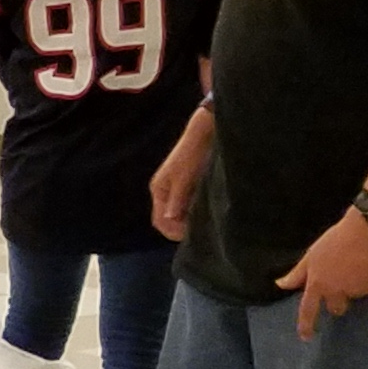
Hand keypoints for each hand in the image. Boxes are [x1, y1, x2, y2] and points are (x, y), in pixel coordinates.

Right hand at [149, 111, 213, 241]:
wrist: (206, 132)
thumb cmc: (193, 153)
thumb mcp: (184, 178)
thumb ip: (177, 200)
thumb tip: (169, 220)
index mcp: (158, 190)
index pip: (160, 221)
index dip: (173, 232)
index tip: (191, 236)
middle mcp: (165, 192)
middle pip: (169, 220)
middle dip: (182, 228)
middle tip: (202, 231)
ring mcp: (177, 189)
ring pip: (180, 214)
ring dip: (190, 221)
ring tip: (206, 222)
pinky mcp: (189, 186)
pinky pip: (189, 206)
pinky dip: (196, 212)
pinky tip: (209, 211)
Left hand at [279, 210, 367, 338]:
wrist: (366, 230)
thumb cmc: (335, 239)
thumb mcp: (312, 255)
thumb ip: (297, 273)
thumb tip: (280, 285)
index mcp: (318, 283)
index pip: (308, 309)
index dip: (306, 324)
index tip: (306, 337)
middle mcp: (335, 290)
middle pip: (335, 308)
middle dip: (337, 302)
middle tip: (340, 284)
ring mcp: (354, 290)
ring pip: (352, 297)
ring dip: (352, 289)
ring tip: (354, 267)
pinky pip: (366, 289)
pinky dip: (366, 281)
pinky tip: (367, 265)